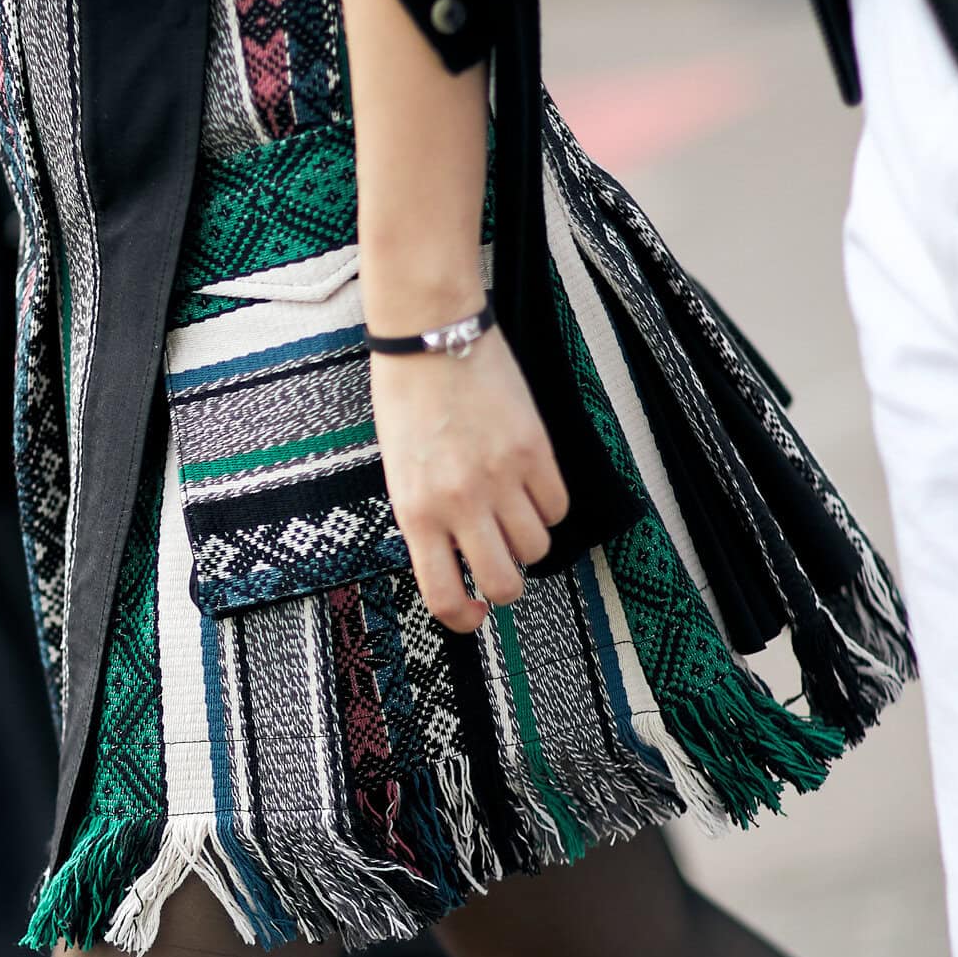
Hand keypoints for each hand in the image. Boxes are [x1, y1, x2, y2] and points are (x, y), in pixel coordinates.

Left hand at [370, 325, 568, 631]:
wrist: (431, 338)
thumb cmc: (406, 402)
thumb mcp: (399, 474)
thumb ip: (427, 521)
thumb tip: (458, 563)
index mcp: (415, 512)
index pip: (444, 594)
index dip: (463, 618)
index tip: (473, 613)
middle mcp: (459, 502)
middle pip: (504, 582)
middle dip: (506, 587)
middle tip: (501, 570)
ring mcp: (501, 477)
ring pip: (537, 547)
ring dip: (528, 541)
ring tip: (511, 514)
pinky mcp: (534, 450)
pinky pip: (557, 506)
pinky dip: (547, 507)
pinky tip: (529, 488)